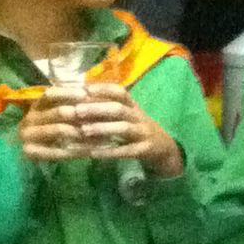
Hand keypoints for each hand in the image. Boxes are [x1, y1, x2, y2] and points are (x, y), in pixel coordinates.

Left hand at [20, 85, 182, 176]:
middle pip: (119, 109)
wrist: (165, 148)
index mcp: (133, 107)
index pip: (120, 93)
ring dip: (103, 128)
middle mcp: (139, 117)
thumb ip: (108, 109)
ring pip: (124, 128)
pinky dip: (109, 152)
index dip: (104, 89)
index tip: (85, 89)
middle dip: (98, 109)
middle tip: (77, 111)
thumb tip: (79, 100)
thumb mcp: (128, 116)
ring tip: (84, 130)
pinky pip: (126, 151)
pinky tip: (93, 153)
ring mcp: (144, 133)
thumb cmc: (138, 129)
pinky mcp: (145, 150)